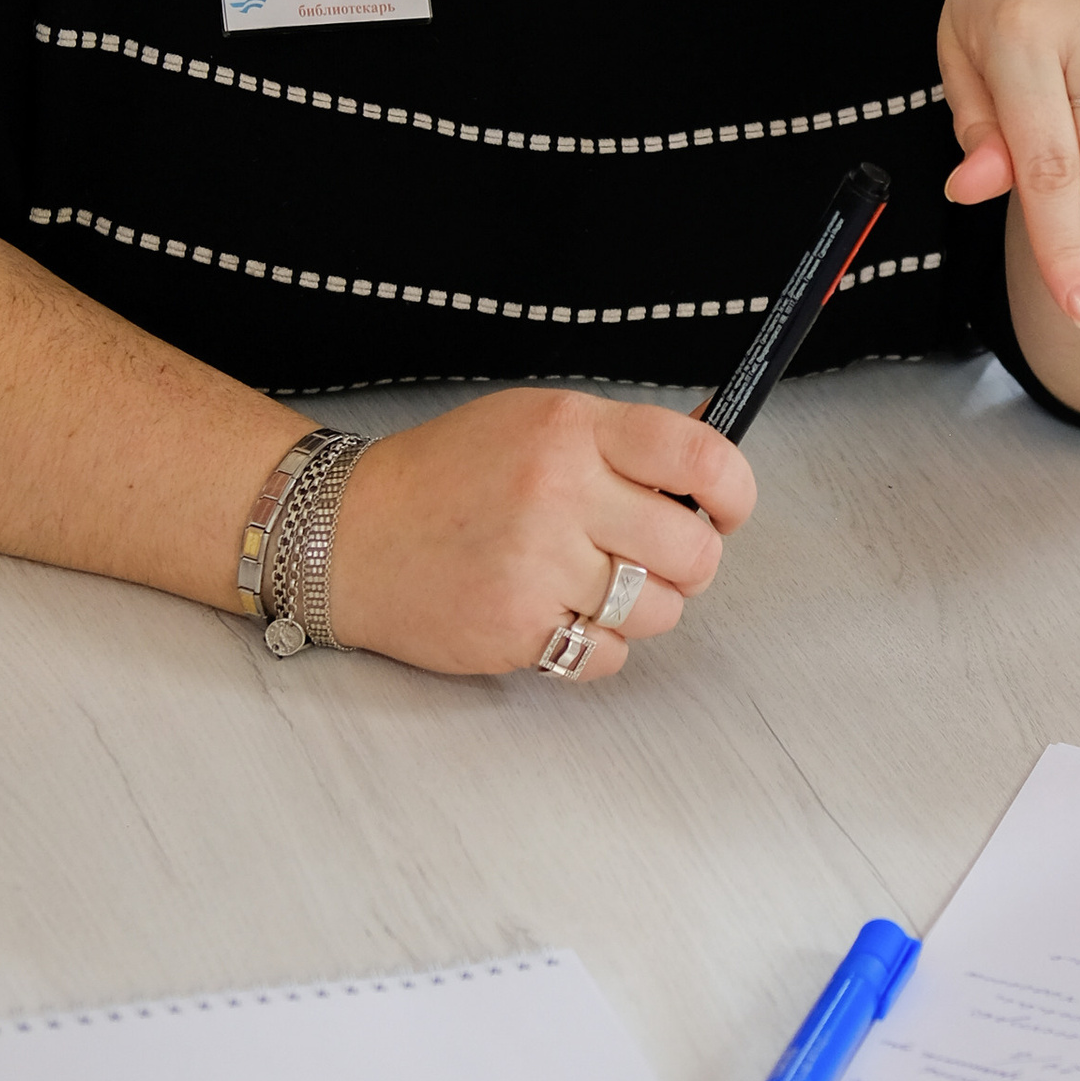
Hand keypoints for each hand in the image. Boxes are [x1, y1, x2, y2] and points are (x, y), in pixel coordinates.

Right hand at [326, 389, 755, 680]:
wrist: (345, 532)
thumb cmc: (447, 477)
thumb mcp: (533, 425)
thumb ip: (620, 444)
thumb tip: (712, 456)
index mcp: (570, 429)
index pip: (698, 455)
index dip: (735, 490)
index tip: (729, 509)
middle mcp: (558, 492)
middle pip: (692, 548)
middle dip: (688, 562)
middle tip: (654, 557)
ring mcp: (537, 565)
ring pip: (659, 610)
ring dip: (641, 607)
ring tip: (592, 585)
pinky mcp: (516, 628)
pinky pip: (606, 655)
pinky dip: (594, 646)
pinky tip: (556, 615)